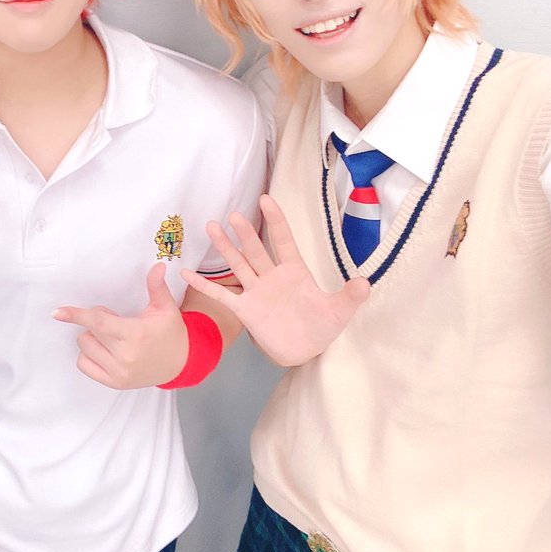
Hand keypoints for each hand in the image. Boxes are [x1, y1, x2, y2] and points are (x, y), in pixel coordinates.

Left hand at [53, 262, 187, 389]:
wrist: (181, 363)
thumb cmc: (170, 333)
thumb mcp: (165, 308)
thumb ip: (156, 287)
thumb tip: (157, 266)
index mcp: (135, 335)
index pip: (98, 322)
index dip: (76, 315)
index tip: (57, 312)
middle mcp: (125, 356)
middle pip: (88, 333)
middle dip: (96, 322)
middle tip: (115, 320)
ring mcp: (118, 373)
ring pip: (84, 348)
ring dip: (92, 338)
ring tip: (112, 336)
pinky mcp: (114, 383)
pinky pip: (85, 365)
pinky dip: (89, 355)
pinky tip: (105, 350)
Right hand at [182, 194, 368, 366]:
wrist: (303, 351)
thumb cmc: (321, 327)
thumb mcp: (339, 311)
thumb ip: (349, 296)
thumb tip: (365, 283)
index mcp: (294, 271)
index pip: (283, 241)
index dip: (276, 221)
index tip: (266, 199)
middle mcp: (271, 276)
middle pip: (256, 250)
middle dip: (245, 233)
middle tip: (233, 214)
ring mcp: (255, 291)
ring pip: (238, 265)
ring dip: (225, 248)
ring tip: (210, 227)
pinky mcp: (244, 309)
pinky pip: (222, 295)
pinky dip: (205, 284)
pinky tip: (185, 272)